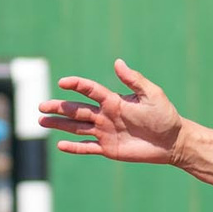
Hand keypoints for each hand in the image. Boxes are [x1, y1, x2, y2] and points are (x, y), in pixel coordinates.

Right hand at [39, 60, 186, 163]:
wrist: (172, 141)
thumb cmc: (165, 116)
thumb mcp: (152, 95)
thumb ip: (134, 80)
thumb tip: (118, 62)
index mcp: (113, 100)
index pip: (90, 90)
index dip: (76, 85)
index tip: (63, 83)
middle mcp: (105, 115)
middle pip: (77, 109)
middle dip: (59, 107)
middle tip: (41, 106)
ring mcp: (105, 132)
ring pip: (77, 127)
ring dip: (59, 124)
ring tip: (41, 121)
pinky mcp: (108, 148)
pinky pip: (87, 148)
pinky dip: (74, 147)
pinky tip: (60, 144)